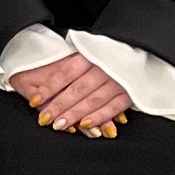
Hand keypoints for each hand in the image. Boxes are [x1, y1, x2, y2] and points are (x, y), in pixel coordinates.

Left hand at [11, 50, 133, 135]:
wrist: (139, 49)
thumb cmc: (108, 52)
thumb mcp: (89, 49)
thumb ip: (71, 61)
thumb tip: (46, 79)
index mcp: (90, 54)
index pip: (65, 73)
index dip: (48, 88)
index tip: (35, 101)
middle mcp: (104, 67)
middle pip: (77, 89)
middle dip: (59, 106)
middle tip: (45, 118)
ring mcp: (118, 80)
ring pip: (93, 100)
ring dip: (76, 114)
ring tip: (60, 124)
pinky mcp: (130, 92)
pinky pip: (113, 107)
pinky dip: (99, 116)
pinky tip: (86, 124)